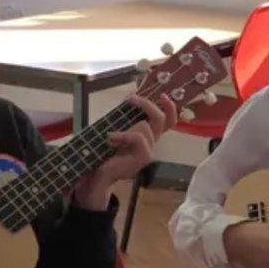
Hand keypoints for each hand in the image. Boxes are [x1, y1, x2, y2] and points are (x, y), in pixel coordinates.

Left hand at [74, 92, 176, 209]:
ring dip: (125, 127)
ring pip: (145, 126)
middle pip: (161, 119)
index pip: (168, 121)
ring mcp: (150, 151)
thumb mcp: (118, 127)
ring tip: (111, 136)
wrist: (99, 173)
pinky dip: (123, 135)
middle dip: (147, 105)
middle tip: (131, 99)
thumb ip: (127, 114)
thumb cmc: (107, 151)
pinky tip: (111, 139)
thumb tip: (132, 94)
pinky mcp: (144, 157)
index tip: (162, 94)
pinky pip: (138, 137)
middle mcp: (152, 143)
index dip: (169, 108)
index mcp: (149, 135)